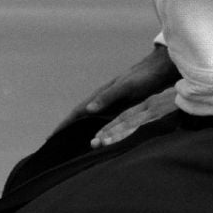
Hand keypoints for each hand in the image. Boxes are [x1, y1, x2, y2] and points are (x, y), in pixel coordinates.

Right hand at [54, 44, 179, 136]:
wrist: (161, 68)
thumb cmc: (144, 76)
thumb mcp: (126, 86)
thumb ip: (108, 97)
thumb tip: (87, 110)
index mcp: (101, 95)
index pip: (77, 112)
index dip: (64, 125)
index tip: (51, 138)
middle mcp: (104, 100)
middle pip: (81, 117)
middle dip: (68, 130)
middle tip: (55, 144)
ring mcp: (114, 103)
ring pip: (93, 120)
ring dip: (82, 131)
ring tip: (72, 144)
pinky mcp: (124, 107)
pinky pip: (106, 122)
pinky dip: (98, 130)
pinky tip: (98, 137)